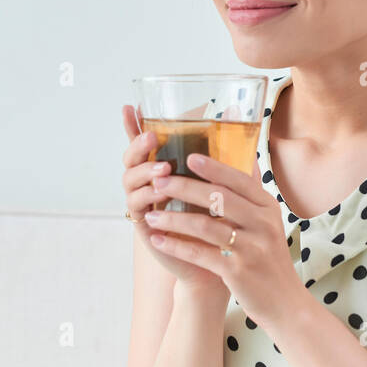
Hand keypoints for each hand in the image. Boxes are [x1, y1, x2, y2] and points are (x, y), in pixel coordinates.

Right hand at [120, 104, 227, 291]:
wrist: (221, 260)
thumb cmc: (220, 217)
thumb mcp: (224, 179)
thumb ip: (226, 150)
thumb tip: (236, 110)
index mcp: (164, 169)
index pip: (144, 144)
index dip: (134, 125)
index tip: (130, 106)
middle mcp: (150, 184)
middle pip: (131, 159)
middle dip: (138, 145)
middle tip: (152, 137)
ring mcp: (145, 205)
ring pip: (130, 181)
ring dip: (144, 172)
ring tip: (163, 168)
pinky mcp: (146, 226)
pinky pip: (137, 207)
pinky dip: (148, 198)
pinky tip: (160, 192)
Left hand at [141, 149, 302, 327]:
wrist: (283, 301)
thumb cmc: (267, 258)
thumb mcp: (268, 223)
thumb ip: (251, 197)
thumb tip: (238, 161)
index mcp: (268, 207)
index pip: (238, 180)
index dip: (213, 167)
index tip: (189, 157)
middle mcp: (263, 224)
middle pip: (219, 198)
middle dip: (185, 187)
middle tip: (159, 182)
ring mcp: (251, 248)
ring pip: (205, 226)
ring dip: (174, 219)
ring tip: (151, 215)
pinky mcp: (238, 271)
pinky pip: (200, 253)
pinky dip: (176, 246)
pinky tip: (158, 240)